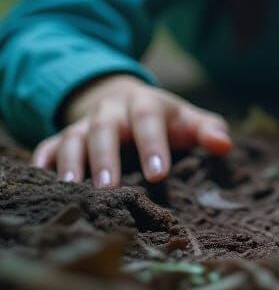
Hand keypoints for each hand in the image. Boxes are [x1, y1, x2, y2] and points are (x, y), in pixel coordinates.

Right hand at [31, 73, 232, 187]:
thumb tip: (225, 145)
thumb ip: (209, 130)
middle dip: (107, 157)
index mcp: (146, 104)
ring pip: (74, 137)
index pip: (149, 120)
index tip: (159, 175)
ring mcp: (84, 123)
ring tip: (74, 188)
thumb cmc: (165, 120)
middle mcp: (111, 111)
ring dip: (73, 162)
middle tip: (110, 188)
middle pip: (106, 129)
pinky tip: (42, 178)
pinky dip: (44, 160)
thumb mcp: (189, 120)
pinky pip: (48, 145)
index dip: (153, 146)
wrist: (126, 100)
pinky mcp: (63, 137)